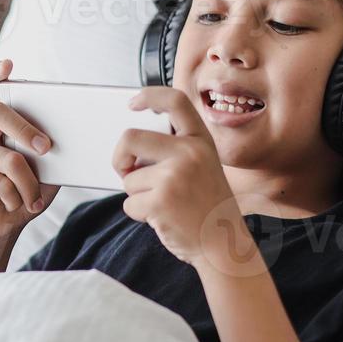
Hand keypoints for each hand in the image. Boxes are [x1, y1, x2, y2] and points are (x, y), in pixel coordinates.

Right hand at [0, 59, 60, 241]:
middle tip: (46, 148)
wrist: (0, 226)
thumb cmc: (23, 192)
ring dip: (29, 184)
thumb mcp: (45, 170)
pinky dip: (18, 199)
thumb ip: (51, 152)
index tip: (9, 66)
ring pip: (9, 158)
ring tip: (33, 199)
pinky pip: (2, 183)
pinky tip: (15, 205)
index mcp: (2, 125)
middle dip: (26, 130)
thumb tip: (75, 139)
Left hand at [112, 86, 249, 269]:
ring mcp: (175, 176)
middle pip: (130, 138)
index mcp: (200, 141)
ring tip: (165, 204)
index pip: (175, 101)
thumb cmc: (208, 209)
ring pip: (129, 178)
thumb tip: (131, 148)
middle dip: (120, 157)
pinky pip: (129, 203)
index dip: (150, 96)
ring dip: (137, 195)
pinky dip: (139, 214)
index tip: (133, 103)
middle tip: (126, 171)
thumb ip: (176, 152)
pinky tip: (162, 218)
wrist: (222, 245)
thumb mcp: (203, 167)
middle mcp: (189, 153)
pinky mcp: (161, 200)